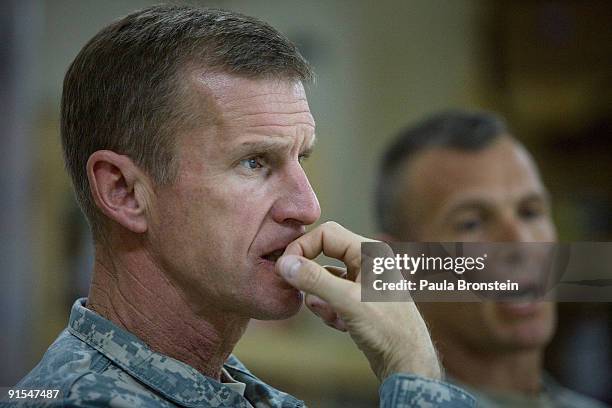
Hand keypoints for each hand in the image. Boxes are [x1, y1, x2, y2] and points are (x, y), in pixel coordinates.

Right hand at [276, 221, 441, 381]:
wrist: (407, 362)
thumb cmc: (388, 329)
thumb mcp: (347, 301)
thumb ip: (314, 280)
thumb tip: (285, 263)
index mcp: (370, 251)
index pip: (326, 234)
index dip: (302, 248)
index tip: (285, 268)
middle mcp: (367, 261)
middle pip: (323, 255)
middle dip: (312, 278)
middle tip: (300, 291)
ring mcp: (363, 281)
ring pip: (324, 278)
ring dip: (321, 299)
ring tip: (335, 316)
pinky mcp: (358, 300)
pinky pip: (331, 296)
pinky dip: (329, 310)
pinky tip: (341, 325)